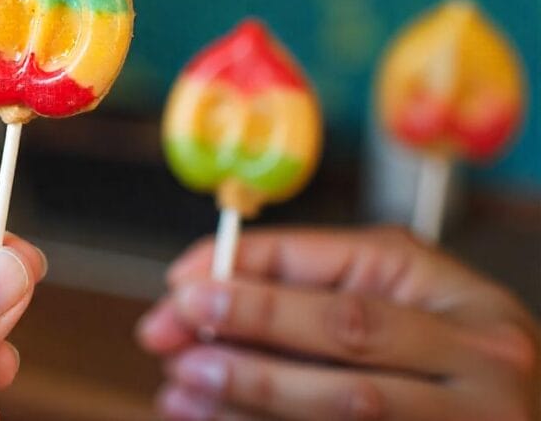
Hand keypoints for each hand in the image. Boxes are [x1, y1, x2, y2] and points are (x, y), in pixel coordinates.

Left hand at [137, 227, 538, 420]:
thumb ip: (305, 270)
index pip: (345, 290)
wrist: (521, 415)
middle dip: (249, 334)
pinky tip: (213, 420)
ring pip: (340, 414)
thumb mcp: (396, 283)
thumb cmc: (443, 339)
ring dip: (245, 397)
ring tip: (178, 384)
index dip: (255, 287)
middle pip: (346, 348)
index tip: (183, 286)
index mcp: (468, 313)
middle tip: (171, 330)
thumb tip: (200, 278)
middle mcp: (478, 379)